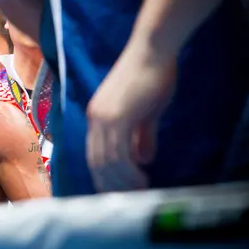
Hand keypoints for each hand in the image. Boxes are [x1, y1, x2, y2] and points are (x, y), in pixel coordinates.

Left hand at [86, 39, 176, 191]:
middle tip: (128, 198)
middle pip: (95, 161)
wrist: (154, 49)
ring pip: (105, 160)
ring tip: (139, 191)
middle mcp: (94, 118)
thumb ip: (142, 135)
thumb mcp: (147, 111)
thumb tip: (143, 159)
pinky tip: (142, 178)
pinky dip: (128, 170)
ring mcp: (103, 118)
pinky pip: (118, 153)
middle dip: (111, 183)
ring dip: (121, 180)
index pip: (94, 153)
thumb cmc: (153, 74)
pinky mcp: (116, 117)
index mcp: (97, 116)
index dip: (104, 175)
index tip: (117, 191)